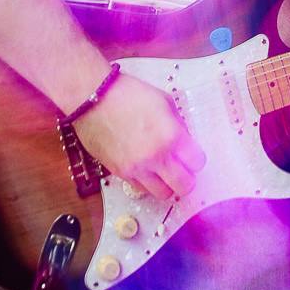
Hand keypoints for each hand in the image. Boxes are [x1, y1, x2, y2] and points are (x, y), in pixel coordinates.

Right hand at [75, 72, 205, 200]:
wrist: (92, 99)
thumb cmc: (128, 95)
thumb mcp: (164, 102)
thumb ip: (179, 125)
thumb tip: (186, 141)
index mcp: (170, 136)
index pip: (198, 163)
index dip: (196, 158)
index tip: (192, 154)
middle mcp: (155, 157)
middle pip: (184, 186)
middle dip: (187, 178)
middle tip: (183, 168)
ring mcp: (136, 168)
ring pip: (163, 194)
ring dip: (167, 183)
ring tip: (163, 170)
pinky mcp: (119, 173)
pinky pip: (142, 189)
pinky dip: (148, 183)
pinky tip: (146, 168)